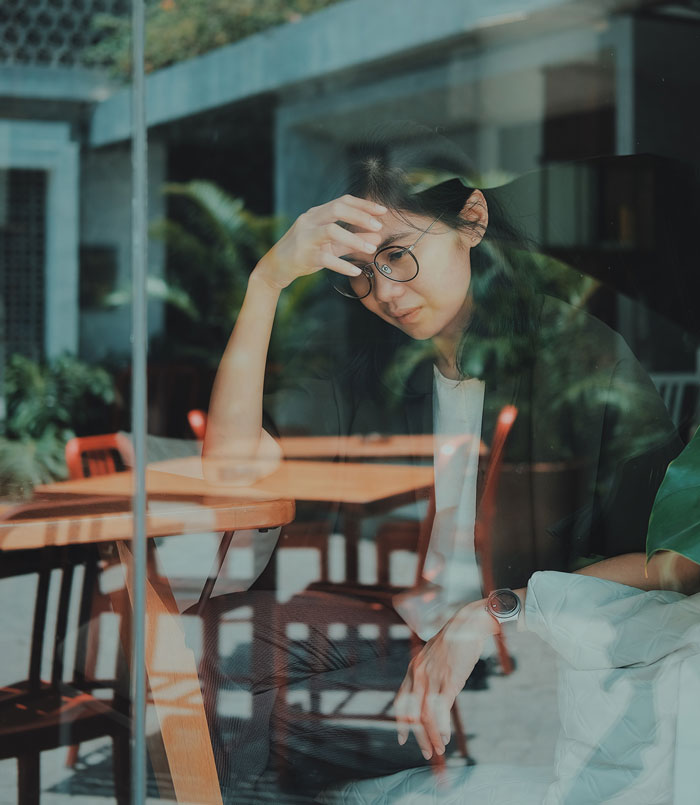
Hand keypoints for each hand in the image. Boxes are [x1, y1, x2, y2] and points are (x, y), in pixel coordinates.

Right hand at [253, 195, 386, 289]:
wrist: (276, 267)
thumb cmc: (306, 252)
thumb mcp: (330, 244)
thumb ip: (352, 240)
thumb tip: (377, 237)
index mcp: (317, 213)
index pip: (343, 201)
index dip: (364, 205)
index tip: (382, 211)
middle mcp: (310, 220)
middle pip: (337, 209)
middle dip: (361, 216)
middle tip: (379, 226)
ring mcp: (306, 237)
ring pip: (332, 231)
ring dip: (354, 239)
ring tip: (372, 249)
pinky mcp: (304, 256)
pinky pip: (326, 259)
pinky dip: (343, 265)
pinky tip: (356, 271)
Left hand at [394, 600, 497, 758]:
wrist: (468, 623)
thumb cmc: (455, 639)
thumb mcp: (435, 655)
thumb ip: (430, 672)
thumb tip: (434, 689)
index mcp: (414, 667)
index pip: (401, 700)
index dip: (401, 721)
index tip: (402, 737)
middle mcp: (419, 674)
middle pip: (412, 712)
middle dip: (417, 736)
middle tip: (425, 752)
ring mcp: (433, 678)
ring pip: (425, 715)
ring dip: (431, 736)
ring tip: (438, 749)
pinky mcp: (449, 681)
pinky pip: (441, 710)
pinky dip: (442, 728)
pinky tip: (445, 738)